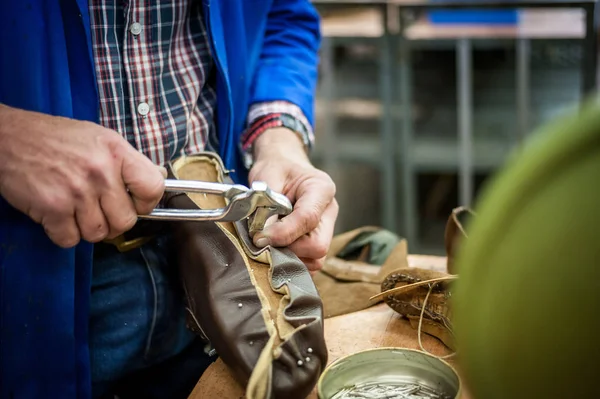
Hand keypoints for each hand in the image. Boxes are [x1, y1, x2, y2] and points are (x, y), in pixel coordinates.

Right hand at [0, 105, 164, 247]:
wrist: (6, 137)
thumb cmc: (55, 138)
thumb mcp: (100, 138)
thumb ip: (129, 161)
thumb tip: (159, 178)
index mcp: (116, 152)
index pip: (153, 188)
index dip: (147, 202)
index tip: (136, 203)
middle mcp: (100, 171)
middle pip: (126, 221)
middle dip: (113, 221)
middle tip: (98, 208)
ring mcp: (76, 191)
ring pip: (98, 234)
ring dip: (87, 228)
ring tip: (75, 208)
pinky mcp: (52, 208)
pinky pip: (70, 240)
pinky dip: (63, 234)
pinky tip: (57, 214)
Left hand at [248, 127, 337, 271]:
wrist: (283, 165)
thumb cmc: (275, 169)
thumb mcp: (267, 179)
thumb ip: (266, 206)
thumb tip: (262, 236)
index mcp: (321, 188)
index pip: (307, 218)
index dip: (282, 233)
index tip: (259, 238)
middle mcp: (329, 211)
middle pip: (318, 245)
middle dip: (289, 248)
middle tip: (264, 242)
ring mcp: (327, 228)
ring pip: (316, 258)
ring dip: (290, 256)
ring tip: (269, 243)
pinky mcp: (319, 240)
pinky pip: (311, 262)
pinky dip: (293, 261)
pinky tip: (277, 248)